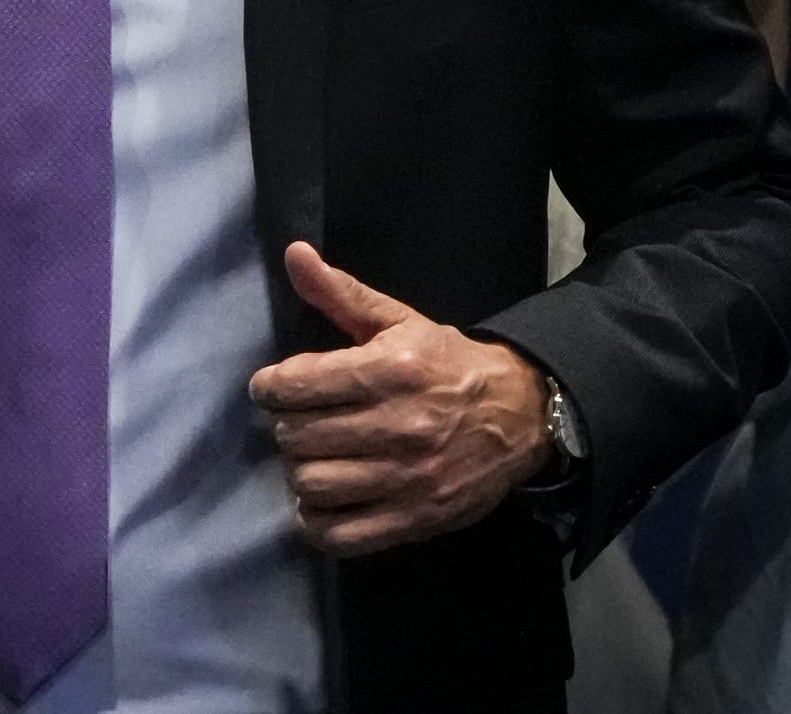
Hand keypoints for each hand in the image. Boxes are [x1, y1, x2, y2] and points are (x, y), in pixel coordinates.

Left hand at [250, 242, 550, 556]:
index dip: (270, 387)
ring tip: (312, 455)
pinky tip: (321, 500)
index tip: (272, 388)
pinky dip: (317, 521)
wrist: (520, 416)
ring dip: (300, 469)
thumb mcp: (398, 321)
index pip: (297, 384)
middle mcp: (397, 425)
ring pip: (313, 484)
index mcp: (389, 370)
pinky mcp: (415, 520)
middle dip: (286, 425)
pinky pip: (341, 535)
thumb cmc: (446, 364)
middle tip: (297, 420)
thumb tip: (294, 255)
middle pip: (298, 436)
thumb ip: (341, 293)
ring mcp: (406, 478)